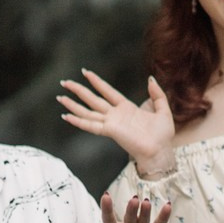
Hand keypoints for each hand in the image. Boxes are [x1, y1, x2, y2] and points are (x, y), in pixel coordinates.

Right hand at [57, 70, 178, 176]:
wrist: (161, 151)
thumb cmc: (163, 135)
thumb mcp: (163, 110)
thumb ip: (157, 94)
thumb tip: (150, 79)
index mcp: (127, 108)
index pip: (107, 91)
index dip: (97, 82)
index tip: (85, 72)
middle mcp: (116, 115)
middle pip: (93, 99)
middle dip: (78, 90)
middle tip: (64, 82)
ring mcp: (111, 123)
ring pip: (87, 111)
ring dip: (73, 105)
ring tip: (60, 97)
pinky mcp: (110, 131)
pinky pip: (90, 125)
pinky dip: (78, 121)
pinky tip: (66, 116)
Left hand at [66, 193, 173, 222]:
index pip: (108, 219)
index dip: (107, 209)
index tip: (106, 196)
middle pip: (129, 219)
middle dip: (131, 211)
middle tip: (134, 200)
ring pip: (143, 220)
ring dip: (145, 212)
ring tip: (146, 202)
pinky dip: (163, 216)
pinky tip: (168, 205)